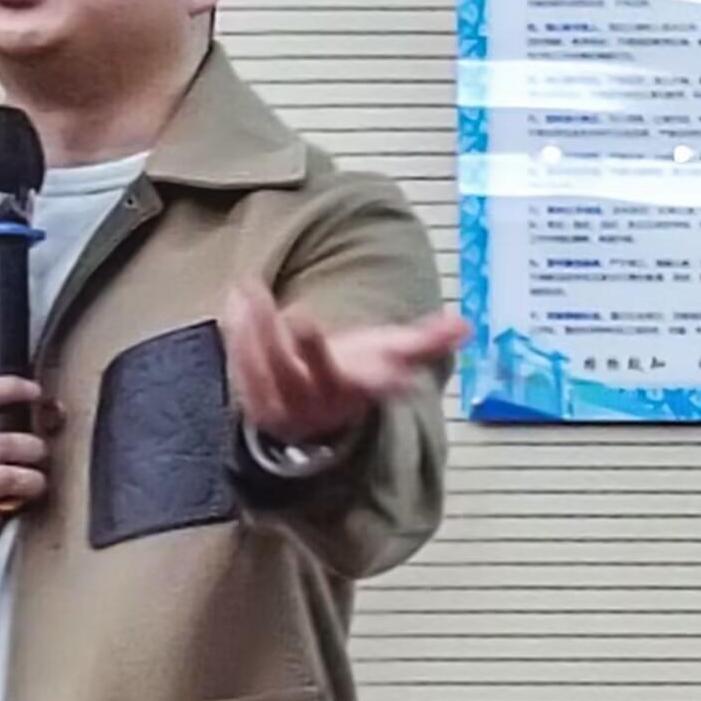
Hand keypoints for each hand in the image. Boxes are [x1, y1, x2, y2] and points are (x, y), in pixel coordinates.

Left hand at [223, 281, 469, 445]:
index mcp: (352, 392)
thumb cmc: (353, 373)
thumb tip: (464, 326)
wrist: (309, 412)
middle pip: (308, 380)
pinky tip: (236, 296)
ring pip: (266, 368)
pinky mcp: (251, 396)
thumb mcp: (388, 358)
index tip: (394, 375)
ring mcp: (279, 403)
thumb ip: (424, 342)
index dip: (379, 381)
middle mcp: (315, 403)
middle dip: (305, 351)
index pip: (365, 387)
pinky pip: (240, 364)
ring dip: (257, 328)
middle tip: (301, 317)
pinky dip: (237, 331)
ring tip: (251, 288)